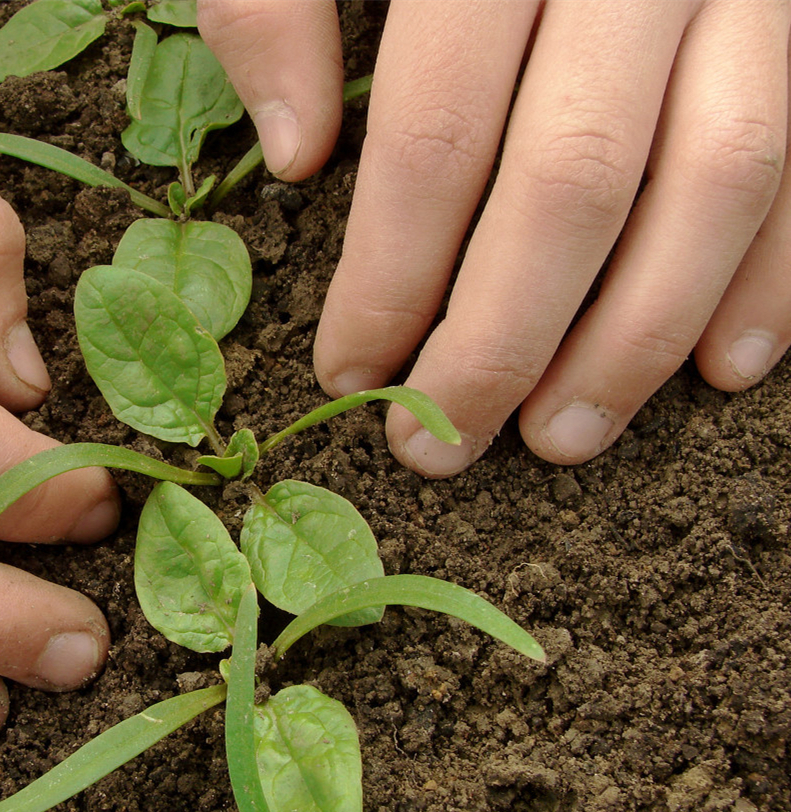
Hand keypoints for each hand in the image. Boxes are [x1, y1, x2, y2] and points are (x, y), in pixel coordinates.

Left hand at [200, 0, 790, 474]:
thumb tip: (298, 157)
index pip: (438, 138)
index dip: (390, 277)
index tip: (348, 369)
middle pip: (578, 179)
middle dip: (503, 339)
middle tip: (440, 445)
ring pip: (722, 178)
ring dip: (640, 335)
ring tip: (563, 438)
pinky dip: (778, 271)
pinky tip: (722, 365)